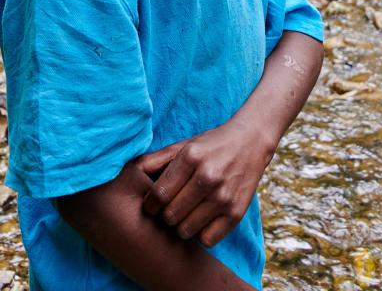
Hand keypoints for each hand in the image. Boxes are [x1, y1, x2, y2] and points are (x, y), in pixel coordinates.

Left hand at [137, 120, 274, 248]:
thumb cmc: (210, 145)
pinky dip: (200, 234)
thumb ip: (157, 160)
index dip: (149, 205)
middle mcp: (207, 177)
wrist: (250, 142)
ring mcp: (223, 196)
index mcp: (190, 157)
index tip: (151, 206)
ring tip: (183, 215)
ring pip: (186, 230)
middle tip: (167, 211)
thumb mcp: (183, 145)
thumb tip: (130, 173)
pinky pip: (207, 239)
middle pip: (170, 215)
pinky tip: (200, 220)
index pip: (159, 195)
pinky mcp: (236, 213)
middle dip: (164, 217)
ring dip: (180, 227)